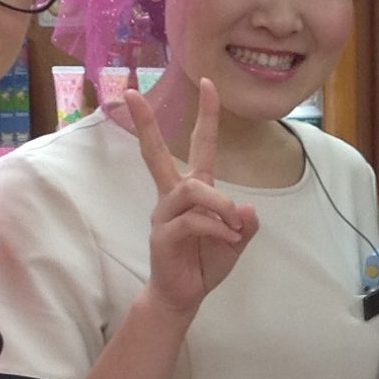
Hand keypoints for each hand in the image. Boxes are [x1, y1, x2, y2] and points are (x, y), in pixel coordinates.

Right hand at [127, 83, 257, 323]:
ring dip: (220, 203)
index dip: (206, 115)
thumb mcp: (236, 240)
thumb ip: (245, 224)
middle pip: (156, 154)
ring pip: (192, 190)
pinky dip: (217, 228)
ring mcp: (164, 215)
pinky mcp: (162, 236)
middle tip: (131, 94)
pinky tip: (229, 238)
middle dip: (145, 124)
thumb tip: (247, 208)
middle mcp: (174, 196)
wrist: (183, 296)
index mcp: (194, 190)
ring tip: (234, 223)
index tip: (208, 83)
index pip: (201, 145)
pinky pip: (193, 222)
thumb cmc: (205, 261)